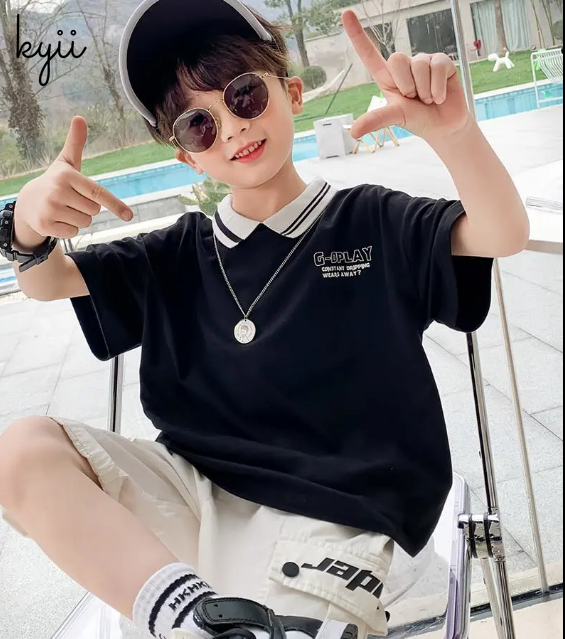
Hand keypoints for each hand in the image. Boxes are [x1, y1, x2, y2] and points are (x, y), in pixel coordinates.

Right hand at [15, 116, 132, 244]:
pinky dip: (69, 229)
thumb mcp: (66, 163)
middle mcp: (57, 191)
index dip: (115, 204)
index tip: (129, 216)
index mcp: (67, 176)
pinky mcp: (45, 225)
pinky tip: (57, 219)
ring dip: (78, 219)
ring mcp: (50, 209)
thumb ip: (75, 143)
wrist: (28, 202)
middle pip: (94, 210)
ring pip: (85, 222)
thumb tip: (80, 117)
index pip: (97, 193)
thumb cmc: (55, 181)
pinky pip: (73, 233)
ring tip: (64, 209)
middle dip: (88, 208)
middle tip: (71, 200)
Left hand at [342, 10, 472, 142]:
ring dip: (424, 90)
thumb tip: (353, 132)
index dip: (358, 34)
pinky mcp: (442, 62)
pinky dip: (438, 88)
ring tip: (428, 99)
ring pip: (419, 65)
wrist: (443, 126)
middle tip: (414, 99)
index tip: (346, 14)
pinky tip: (440, 96)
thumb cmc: (417, 120)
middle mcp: (405, 66)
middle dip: (406, 84)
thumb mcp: (395, 118)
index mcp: (387, 77)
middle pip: (396, 59)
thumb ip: (375, 120)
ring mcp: (423, 62)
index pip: (369, 54)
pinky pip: (438, 66)